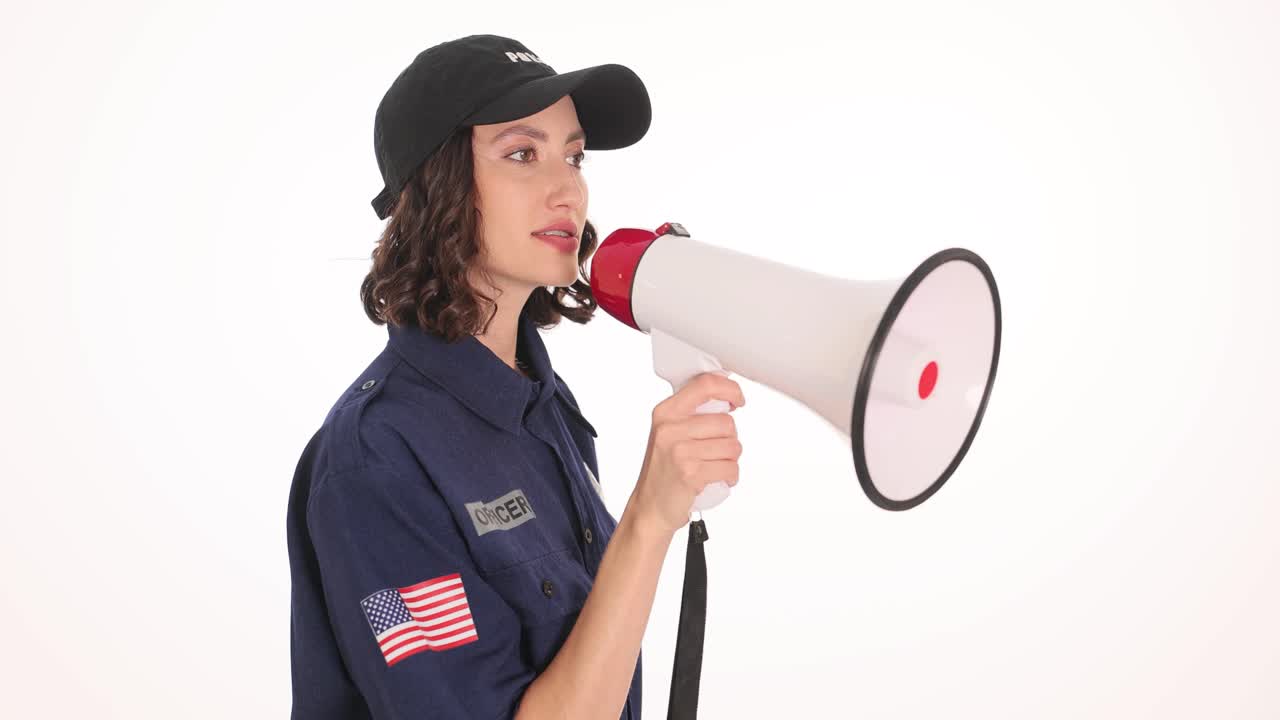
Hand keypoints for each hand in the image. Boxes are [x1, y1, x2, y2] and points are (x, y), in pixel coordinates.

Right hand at [626, 372, 745, 538]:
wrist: (650, 507)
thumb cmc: (663, 470)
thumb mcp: (669, 432)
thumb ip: (691, 412)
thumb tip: (726, 394)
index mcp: (666, 412)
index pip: (706, 384)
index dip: (730, 389)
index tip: (737, 400)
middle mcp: (670, 428)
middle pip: (727, 422)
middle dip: (730, 440)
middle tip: (715, 452)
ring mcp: (680, 451)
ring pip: (733, 446)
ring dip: (731, 460)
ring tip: (713, 466)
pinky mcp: (691, 473)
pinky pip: (730, 468)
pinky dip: (730, 476)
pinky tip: (717, 479)